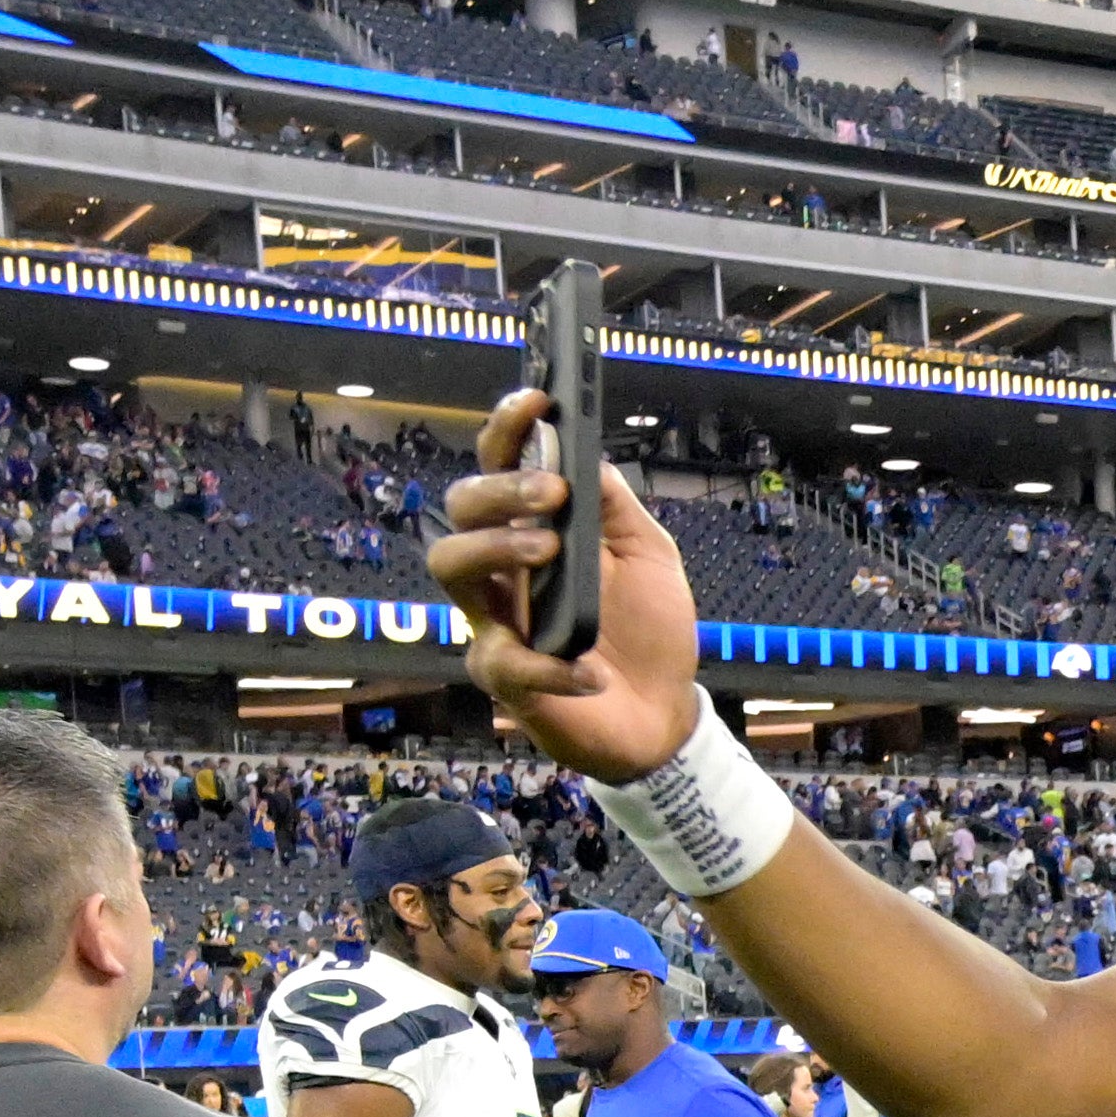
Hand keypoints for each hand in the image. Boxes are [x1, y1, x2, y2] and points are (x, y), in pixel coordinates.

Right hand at [428, 388, 701, 783]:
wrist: (664, 715)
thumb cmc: (650, 631)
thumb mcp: (649, 554)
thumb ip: (616, 505)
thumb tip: (585, 453)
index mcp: (535, 528)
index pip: (501, 466)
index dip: (508, 428)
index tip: (536, 402)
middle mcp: (504, 567)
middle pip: (461, 507)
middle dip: (500, 488)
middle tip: (553, 494)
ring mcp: (498, 620)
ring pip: (450, 565)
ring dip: (495, 547)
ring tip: (549, 552)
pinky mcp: (507, 678)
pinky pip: (504, 662)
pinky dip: (550, 665)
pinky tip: (591, 669)